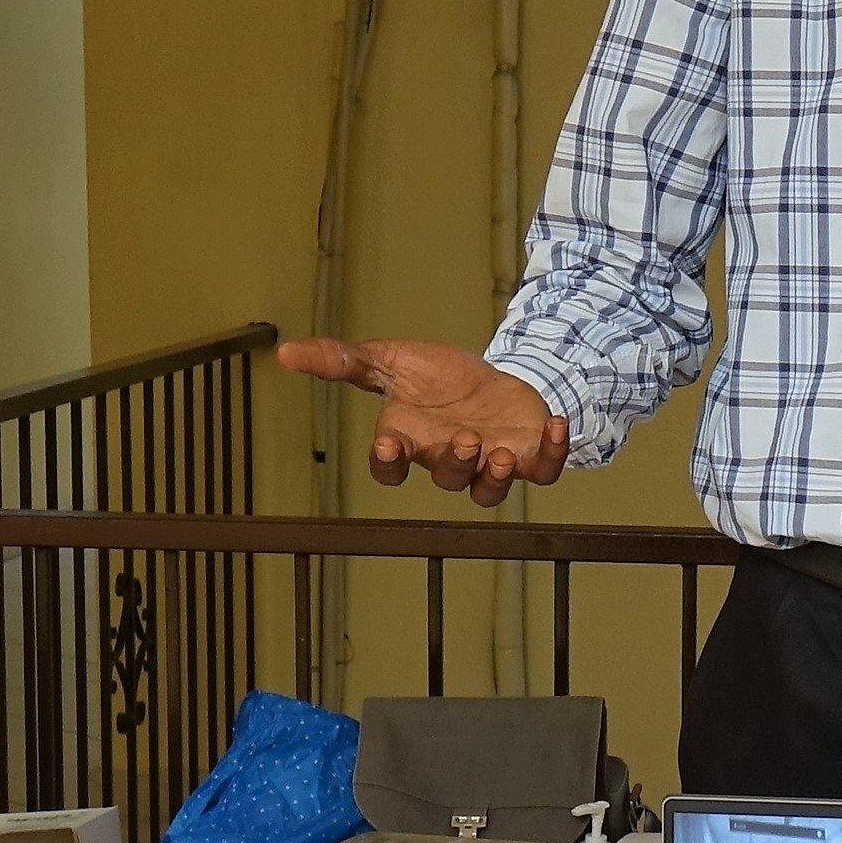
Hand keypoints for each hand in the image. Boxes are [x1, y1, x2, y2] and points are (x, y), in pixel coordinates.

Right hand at [276, 333, 571, 504]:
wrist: (491, 374)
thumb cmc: (435, 376)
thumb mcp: (389, 359)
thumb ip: (342, 361)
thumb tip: (285, 352)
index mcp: (410, 441)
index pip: (389, 468)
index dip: (388, 465)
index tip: (389, 447)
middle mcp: (448, 459)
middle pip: (446, 479)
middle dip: (453, 463)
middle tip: (463, 440)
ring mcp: (489, 461)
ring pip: (489, 489)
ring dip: (495, 477)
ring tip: (501, 454)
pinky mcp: (529, 455)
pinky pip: (542, 470)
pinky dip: (552, 453)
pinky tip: (556, 425)